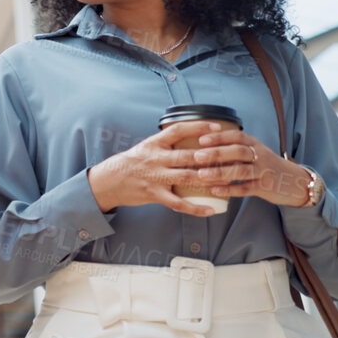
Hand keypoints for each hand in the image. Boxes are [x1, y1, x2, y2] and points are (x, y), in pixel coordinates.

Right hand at [85, 123, 223, 215]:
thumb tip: (191, 136)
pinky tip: (210, 210)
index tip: (217, 128)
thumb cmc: (130, 163)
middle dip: (210, 157)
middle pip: (187, 155)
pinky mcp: (154, 195)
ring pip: (187, 177)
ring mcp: (155, 177)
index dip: (199, 127)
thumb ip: (166, 143)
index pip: (179, 130)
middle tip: (230, 157)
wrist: (108, 181)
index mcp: (154, 144)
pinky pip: (178, 203)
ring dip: (208, 179)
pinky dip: (195, 208)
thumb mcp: (146, 147)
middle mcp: (155, 159)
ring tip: (227, 180)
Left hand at [188, 127, 312, 206]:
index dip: (219, 137)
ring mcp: (263, 172)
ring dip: (220, 172)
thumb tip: (203, 143)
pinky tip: (215, 190)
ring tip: (201, 175)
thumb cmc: (265, 166)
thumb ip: (234, 147)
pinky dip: (230, 190)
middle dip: (216, 153)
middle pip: (238, 151)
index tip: (201, 139)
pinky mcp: (265, 188)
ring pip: (241, 171)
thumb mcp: (254, 152)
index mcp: (255, 144)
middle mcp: (260, 155)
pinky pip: (246, 188)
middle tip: (197, 156)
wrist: (295, 182)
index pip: (237, 136)